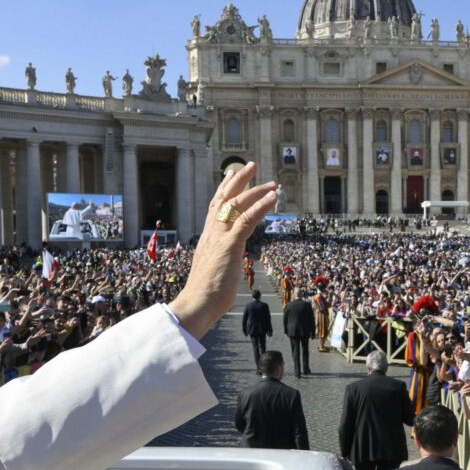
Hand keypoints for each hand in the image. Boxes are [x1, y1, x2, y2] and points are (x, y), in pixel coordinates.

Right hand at [168, 163, 277, 338]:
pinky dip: (261, 206)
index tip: (230, 175)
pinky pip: (247, 220)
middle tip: (251, 165)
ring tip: (271, 182)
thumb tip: (226, 261)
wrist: (196, 304)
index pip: (215, 207)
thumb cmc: (204, 294)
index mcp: (207, 238)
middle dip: (239, 180)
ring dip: (256, 191)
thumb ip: (219, 260)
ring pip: (237, 205)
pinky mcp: (230, 245)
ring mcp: (220, 238)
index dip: (223, 190)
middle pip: (224, 198)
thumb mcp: (213, 270)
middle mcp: (212, 233)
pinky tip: (273, 198)